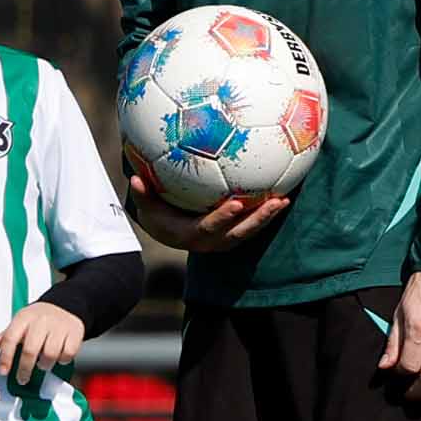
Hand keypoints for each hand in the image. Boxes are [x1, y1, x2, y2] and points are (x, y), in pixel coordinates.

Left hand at [0, 300, 84, 385]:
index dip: (5, 357)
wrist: (66, 305)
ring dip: (45, 365)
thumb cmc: (39, 318)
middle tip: (23, 379)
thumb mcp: (21, 322)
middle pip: (30, 350)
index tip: (3, 371)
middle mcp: (41, 321)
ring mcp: (59, 326)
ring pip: (50, 354)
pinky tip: (58, 357)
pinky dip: (62, 360)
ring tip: (43, 364)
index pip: (10, 338)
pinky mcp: (75, 332)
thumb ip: (7, 335)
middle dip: (25, 369)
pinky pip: (67, 353)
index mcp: (24, 318)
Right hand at [122, 159, 289, 255]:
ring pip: (250, 230)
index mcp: (191, 235)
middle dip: (258, 219)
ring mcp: (225, 240)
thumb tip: (135, 179)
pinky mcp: (233, 235)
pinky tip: (281, 194)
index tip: (235, 203)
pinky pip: (252, 225)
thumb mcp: (147, 207)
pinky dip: (266, 213)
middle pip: (239, 233)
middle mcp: (211, 242)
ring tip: (285, 198)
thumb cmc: (157, 214)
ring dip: (268, 216)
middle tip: (275, 202)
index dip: (223, 217)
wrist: (168, 233)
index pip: (209, 227)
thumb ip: (143, 194)